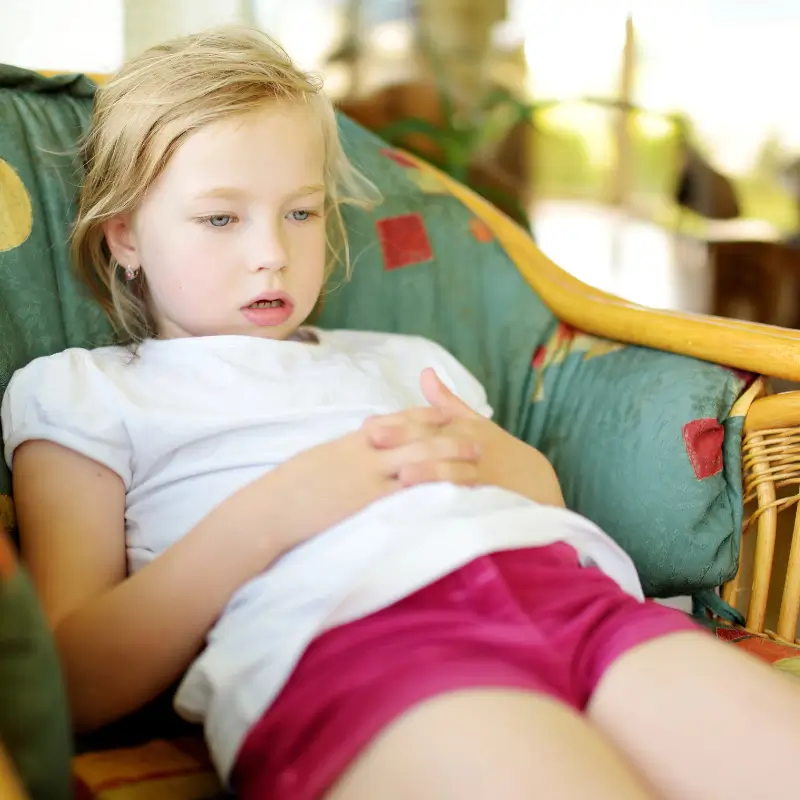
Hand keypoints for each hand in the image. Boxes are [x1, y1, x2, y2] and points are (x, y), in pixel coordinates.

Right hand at [272, 406, 482, 550]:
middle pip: (416, 435)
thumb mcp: (321, 461)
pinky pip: (410, 489)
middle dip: (448, 434)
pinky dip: (435, 485)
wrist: (275, 506)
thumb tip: (359, 453)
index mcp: (354, 440)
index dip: (424, 416)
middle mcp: (367, 451)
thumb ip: (345, 454)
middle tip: (476, 435)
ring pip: (420, 457)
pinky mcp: (370, 499)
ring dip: (451, 456)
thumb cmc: (292, 487)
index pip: (396, 420)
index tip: (447, 413)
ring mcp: (370, 474)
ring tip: (476, 458)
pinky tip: (456, 488)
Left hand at [365, 369, 564, 506]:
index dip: (396, 423)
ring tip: (402, 474)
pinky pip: (469, 493)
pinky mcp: (488, 492)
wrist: (535, 478)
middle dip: (403, 438)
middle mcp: (467, 443)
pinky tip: (430, 502)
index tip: (366, 426)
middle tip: (372, 439)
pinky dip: (451, 496)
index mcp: (459, 426)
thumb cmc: (497, 449)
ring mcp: (479, 468)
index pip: (424, 422)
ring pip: (451, 467)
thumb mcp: (472, 421)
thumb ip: (445, 400)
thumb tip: (424, 372)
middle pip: (432, 438)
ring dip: (427, 470)